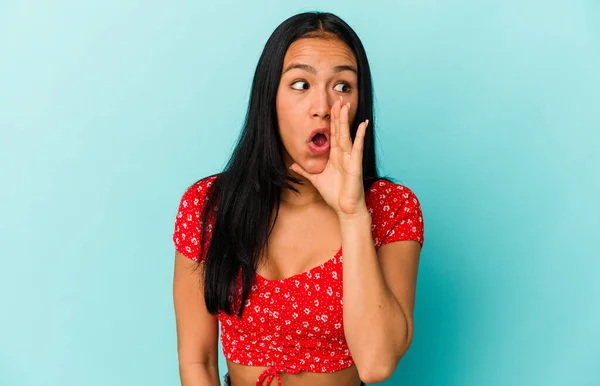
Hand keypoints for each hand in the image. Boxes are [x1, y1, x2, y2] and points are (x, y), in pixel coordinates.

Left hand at [290, 97, 369, 217]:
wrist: (345, 208)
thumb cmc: (334, 194)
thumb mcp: (316, 179)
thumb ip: (305, 171)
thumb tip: (292, 166)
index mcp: (334, 156)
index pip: (332, 134)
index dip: (331, 120)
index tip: (331, 106)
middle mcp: (343, 154)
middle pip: (339, 130)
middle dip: (338, 114)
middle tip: (338, 98)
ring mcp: (350, 157)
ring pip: (346, 134)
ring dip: (346, 120)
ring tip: (346, 105)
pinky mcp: (356, 164)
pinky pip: (358, 147)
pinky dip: (360, 135)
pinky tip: (363, 123)